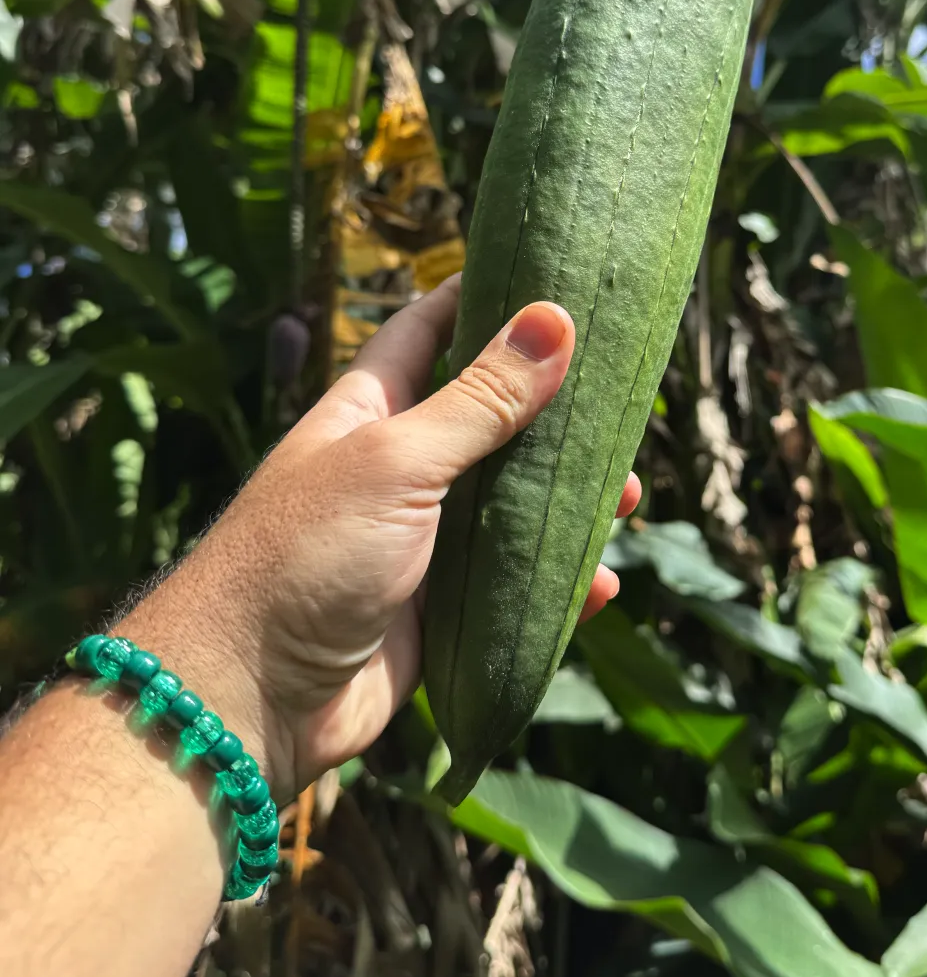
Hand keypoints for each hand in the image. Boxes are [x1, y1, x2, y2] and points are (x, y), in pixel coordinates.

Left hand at [121, 276, 638, 801]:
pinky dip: (559, 587)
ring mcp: (421, 543)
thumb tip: (553, 317)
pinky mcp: (439, 613)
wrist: (249, 699)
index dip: (484, 300)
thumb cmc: (306, 556)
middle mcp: (399, 469)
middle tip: (622, 415)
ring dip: (570, 506)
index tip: (554, 278)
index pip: (431, 331)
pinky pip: (513, 589)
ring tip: (627, 504)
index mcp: (372, 412)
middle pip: (493, 423)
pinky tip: (600, 586)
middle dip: (557, 417)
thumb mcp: (397, 461)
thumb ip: (480, 398)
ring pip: (514, 509)